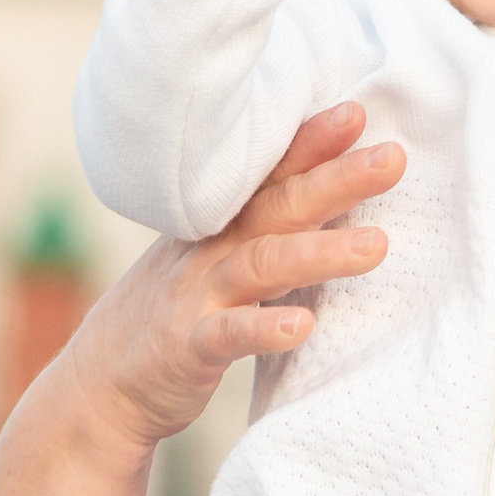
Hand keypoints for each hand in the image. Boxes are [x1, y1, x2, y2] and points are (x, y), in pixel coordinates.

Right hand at [69, 103, 399, 455]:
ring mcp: (197, 296)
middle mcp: (210, 250)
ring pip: (262, 265)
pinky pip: (229, 335)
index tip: (357, 113)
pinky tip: (303, 326)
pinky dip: (265, 329)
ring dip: (320, 253)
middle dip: (336, 179)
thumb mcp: (216, 259)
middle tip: (392, 158)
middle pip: (278, 206)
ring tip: (377, 246)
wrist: (102, 382)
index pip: (272, 175)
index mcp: (222, 226)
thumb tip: (332, 198)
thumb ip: (266, 230)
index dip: (311, 143)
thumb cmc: (176, 314)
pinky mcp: (188, 347)